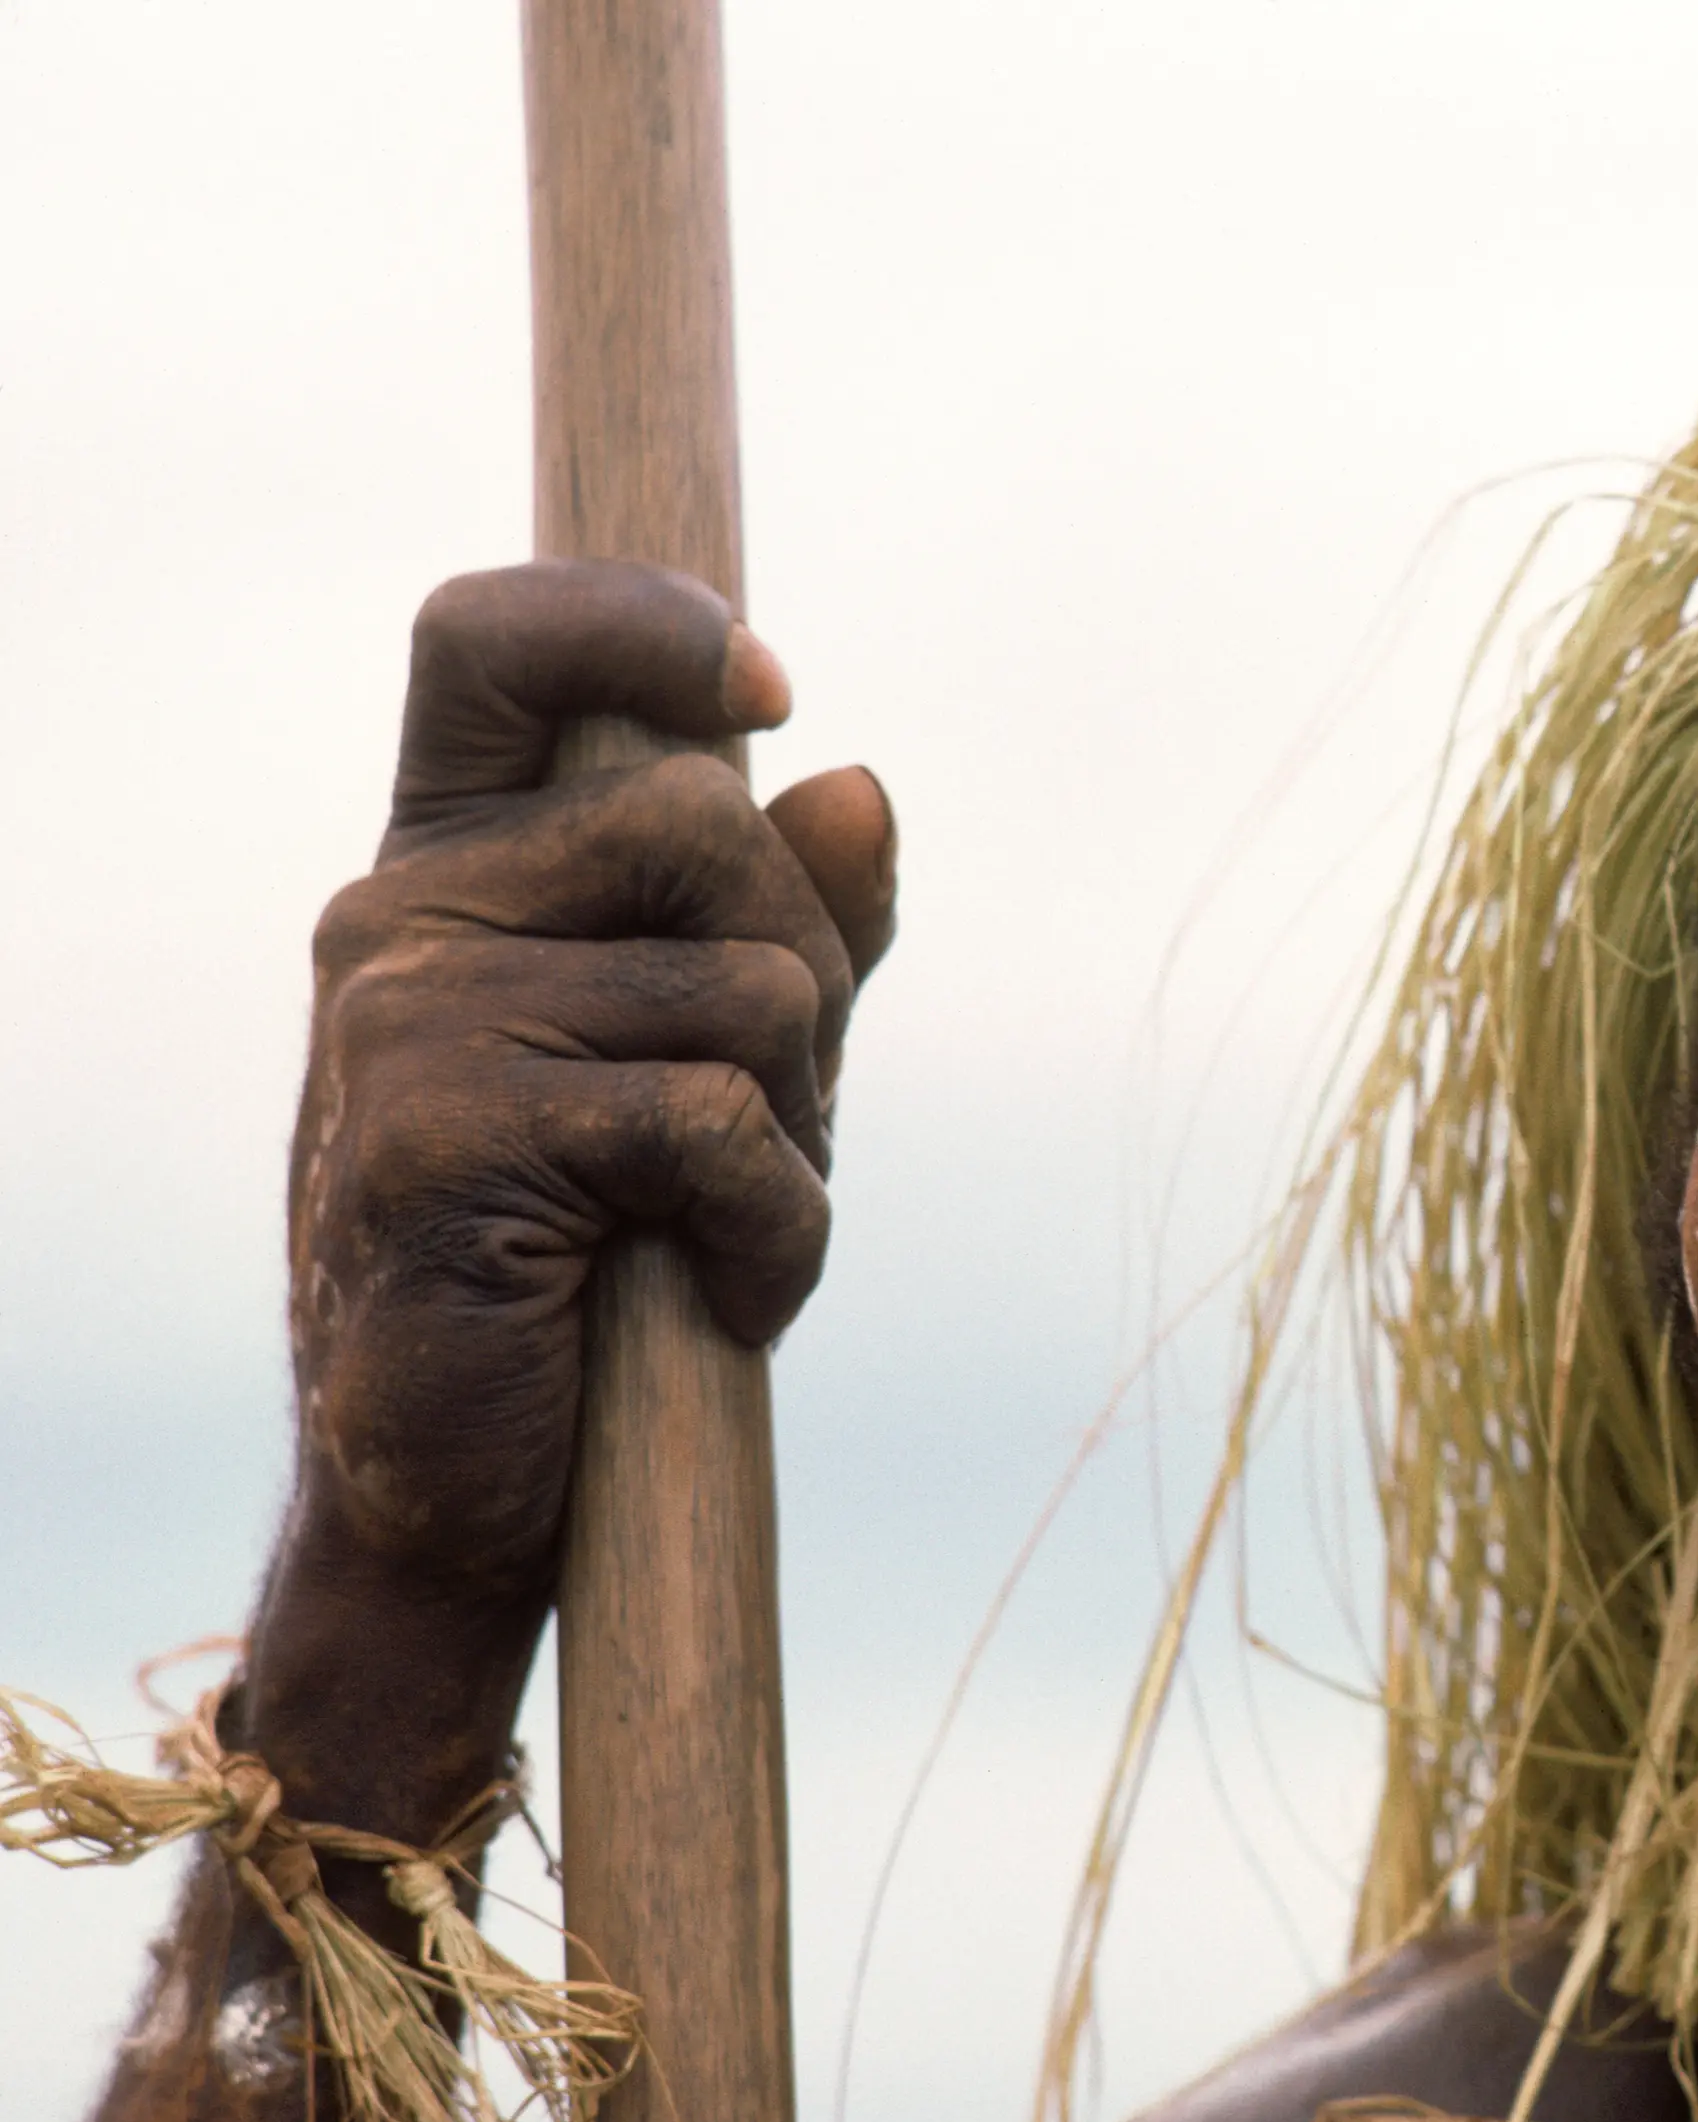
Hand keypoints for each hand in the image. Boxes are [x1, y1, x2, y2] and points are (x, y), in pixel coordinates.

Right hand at [288, 559, 895, 1620]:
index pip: (494, 642)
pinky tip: (723, 1296)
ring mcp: (405, 1019)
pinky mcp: (442, 1138)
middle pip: (706, 822)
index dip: (636, 624)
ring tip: (724, 1225)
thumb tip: (856, 783)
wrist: (472, 1485)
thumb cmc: (613, 1260)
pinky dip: (777, 1230)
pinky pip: (719, 1123)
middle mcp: (403, 912)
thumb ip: (793, 926)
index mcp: (457, 865)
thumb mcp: (725, 1066)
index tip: (768, 689)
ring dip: (801, 1131)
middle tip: (774, 1123)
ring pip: (748, 985)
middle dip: (809, 975)